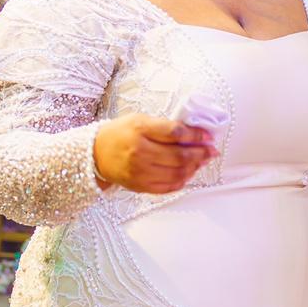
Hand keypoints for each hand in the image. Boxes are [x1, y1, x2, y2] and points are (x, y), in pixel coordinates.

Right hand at [93, 114, 217, 193]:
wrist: (95, 153)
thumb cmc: (121, 133)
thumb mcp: (140, 120)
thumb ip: (165, 126)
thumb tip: (195, 135)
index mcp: (140, 130)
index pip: (175, 133)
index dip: (196, 136)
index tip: (208, 136)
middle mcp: (139, 152)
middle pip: (180, 155)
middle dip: (201, 153)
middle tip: (211, 151)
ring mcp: (139, 171)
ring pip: (177, 173)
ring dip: (195, 167)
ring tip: (202, 161)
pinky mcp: (139, 186)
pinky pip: (168, 186)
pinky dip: (183, 180)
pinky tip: (189, 172)